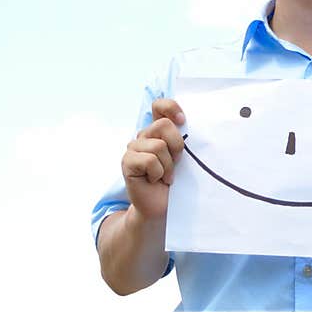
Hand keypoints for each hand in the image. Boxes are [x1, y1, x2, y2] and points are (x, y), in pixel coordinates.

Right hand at [121, 99, 185, 221]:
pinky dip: (158, 173)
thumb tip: (185, 122)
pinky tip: (155, 180)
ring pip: (158, 145)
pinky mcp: (127, 161)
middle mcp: (144, 135)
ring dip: (168, 165)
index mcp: (158, 130)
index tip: (182, 121)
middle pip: (163, 125)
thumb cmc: (177, 180)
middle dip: (176, 147)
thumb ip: (182, 137)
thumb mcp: (184, 156)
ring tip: (165, 176)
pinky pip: (149, 160)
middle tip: (176, 163)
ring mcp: (134, 148)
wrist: (163, 206)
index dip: (170, 108)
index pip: (159, 105)